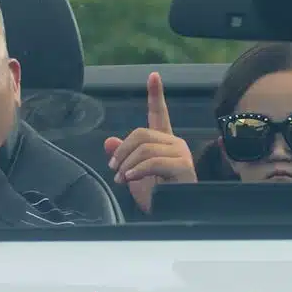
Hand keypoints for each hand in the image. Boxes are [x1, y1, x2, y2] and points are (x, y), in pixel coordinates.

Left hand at [104, 72, 195, 214]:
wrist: (173, 217)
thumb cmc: (159, 199)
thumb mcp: (134, 177)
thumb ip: (124, 158)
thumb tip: (109, 140)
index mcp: (165, 143)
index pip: (159, 114)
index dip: (156, 95)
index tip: (153, 75)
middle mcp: (175, 143)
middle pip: (142, 133)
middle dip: (122, 151)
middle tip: (114, 169)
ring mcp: (181, 153)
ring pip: (145, 147)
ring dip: (127, 165)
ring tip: (122, 180)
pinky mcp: (183, 166)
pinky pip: (152, 161)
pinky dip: (137, 170)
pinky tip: (129, 180)